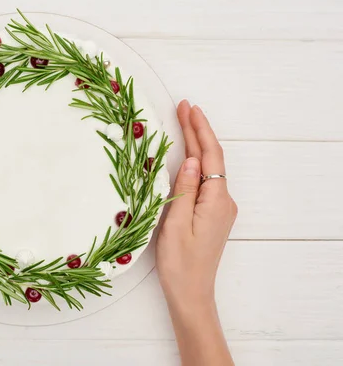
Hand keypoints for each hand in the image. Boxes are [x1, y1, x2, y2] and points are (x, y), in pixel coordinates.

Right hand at [156, 100, 236, 365]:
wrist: (191, 294)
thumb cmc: (180, 264)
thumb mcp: (176, 224)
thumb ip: (184, 190)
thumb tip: (190, 159)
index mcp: (216, 201)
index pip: (209, 156)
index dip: (199, 129)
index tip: (188, 108)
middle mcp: (223, 201)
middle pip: (210, 159)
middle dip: (198, 132)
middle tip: (183, 107)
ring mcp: (219, 208)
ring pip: (207, 169)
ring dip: (196, 146)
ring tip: (183, 123)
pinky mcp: (212, 215)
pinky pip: (204, 182)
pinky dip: (195, 163)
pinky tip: (185, 156)